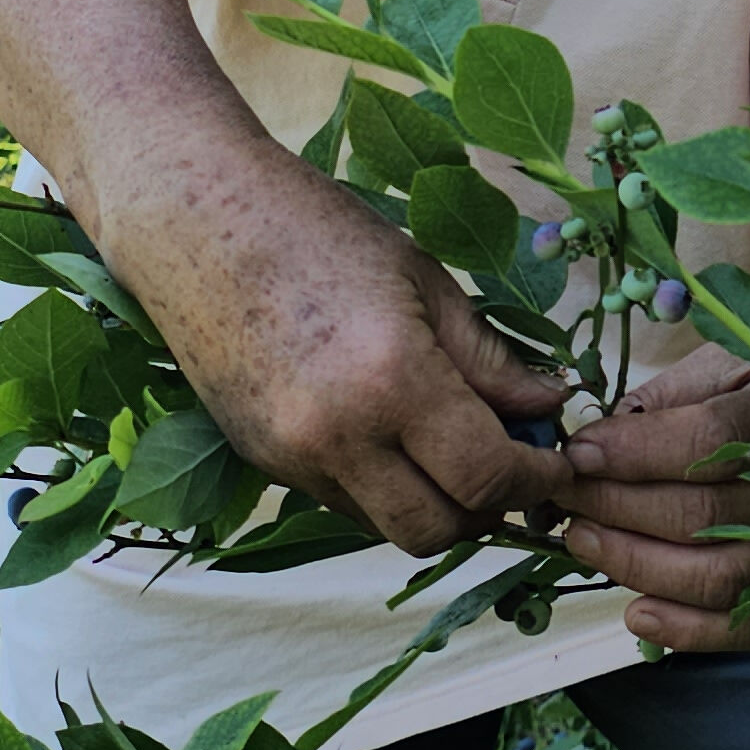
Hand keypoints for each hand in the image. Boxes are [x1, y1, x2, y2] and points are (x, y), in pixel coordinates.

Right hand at [88, 129, 572, 557]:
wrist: (190, 219)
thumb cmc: (315, 227)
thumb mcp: (423, 279)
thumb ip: (490, 359)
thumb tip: (549, 406)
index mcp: (391, 381)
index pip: (487, 477)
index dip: (537, 481)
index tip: (558, 463)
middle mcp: (337, 438)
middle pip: (438, 529)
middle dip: (486, 507)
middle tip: (509, 461)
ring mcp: (290, 458)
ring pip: (387, 525)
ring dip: (432, 502)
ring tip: (449, 444)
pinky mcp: (260, 462)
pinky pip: (342, 501)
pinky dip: (380, 485)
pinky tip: (387, 431)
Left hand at [560, 348, 749, 650]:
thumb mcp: (724, 361)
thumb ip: (668, 399)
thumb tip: (601, 441)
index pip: (711, 440)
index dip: (637, 452)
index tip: (581, 451)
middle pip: (704, 516)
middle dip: (616, 507)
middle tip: (565, 492)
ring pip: (718, 577)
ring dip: (637, 564)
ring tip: (583, 539)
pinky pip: (747, 625)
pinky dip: (687, 629)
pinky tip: (637, 611)